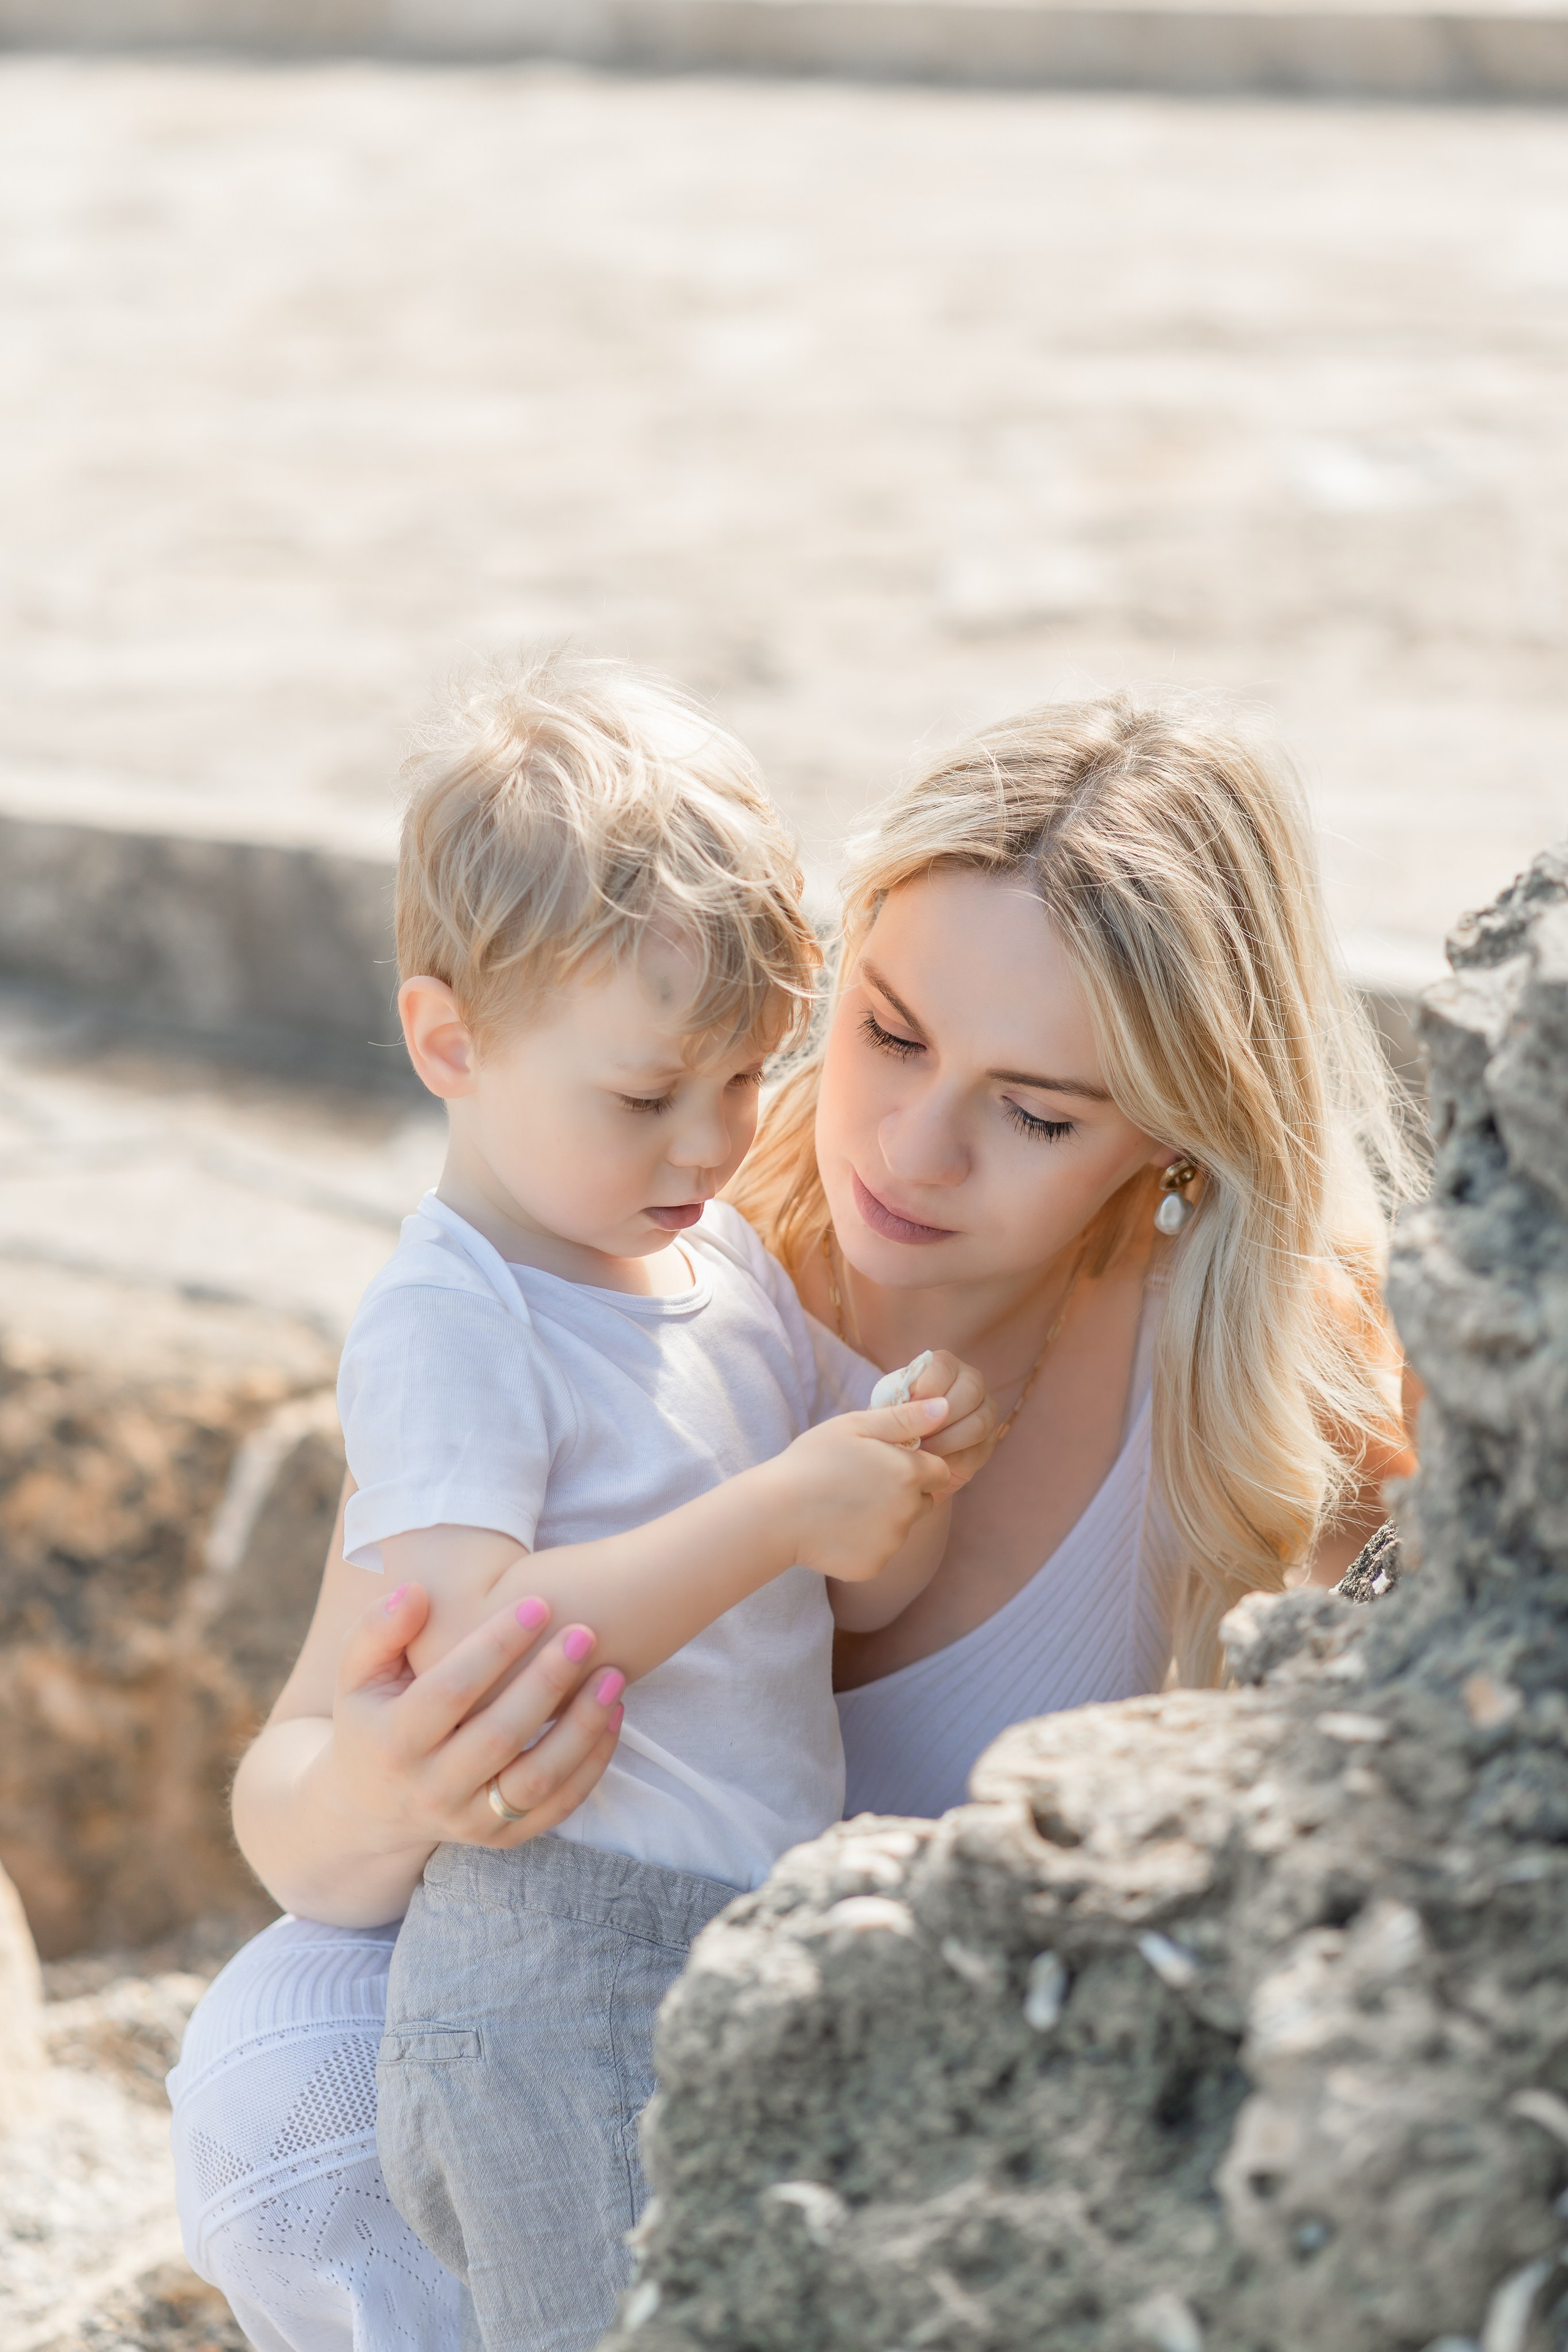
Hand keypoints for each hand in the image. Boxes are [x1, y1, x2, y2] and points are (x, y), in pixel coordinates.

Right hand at [329, 1582, 624, 1851]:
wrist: (371, 1809)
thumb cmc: (372, 1719)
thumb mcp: (357, 1674)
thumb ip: (378, 1629)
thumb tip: (415, 1592)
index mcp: (393, 1742)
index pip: (450, 1691)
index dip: (495, 1647)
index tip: (538, 1603)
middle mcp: (430, 1789)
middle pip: (499, 1736)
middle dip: (546, 1682)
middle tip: (584, 1634)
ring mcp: (468, 1821)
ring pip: (536, 1779)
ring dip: (581, 1728)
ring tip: (613, 1676)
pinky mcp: (501, 1838)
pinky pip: (557, 1806)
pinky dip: (592, 1764)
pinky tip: (613, 1716)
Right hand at [771, 1396, 952, 1583]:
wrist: (775, 1514)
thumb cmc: (812, 1461)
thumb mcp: (855, 1426)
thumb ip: (904, 1418)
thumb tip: (945, 1408)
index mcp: (909, 1473)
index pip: (939, 1472)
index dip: (916, 1466)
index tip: (886, 1464)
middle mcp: (909, 1512)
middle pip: (923, 1501)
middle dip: (903, 1493)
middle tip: (861, 1484)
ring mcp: (892, 1543)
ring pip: (900, 1528)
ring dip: (883, 1518)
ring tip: (843, 1506)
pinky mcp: (874, 1567)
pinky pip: (879, 1551)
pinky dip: (864, 1542)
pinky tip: (836, 1529)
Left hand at [905, 1349, 999, 1491]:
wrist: (907, 1455)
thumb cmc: (895, 1423)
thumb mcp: (888, 1410)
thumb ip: (896, 1405)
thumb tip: (907, 1406)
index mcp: (944, 1365)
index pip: (942, 1367)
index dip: (925, 1390)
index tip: (906, 1410)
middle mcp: (970, 1381)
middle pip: (970, 1391)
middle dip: (939, 1417)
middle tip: (915, 1435)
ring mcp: (985, 1410)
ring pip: (978, 1422)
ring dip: (946, 1440)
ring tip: (921, 1451)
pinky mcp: (988, 1440)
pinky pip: (978, 1449)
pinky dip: (953, 1458)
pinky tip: (932, 1462)